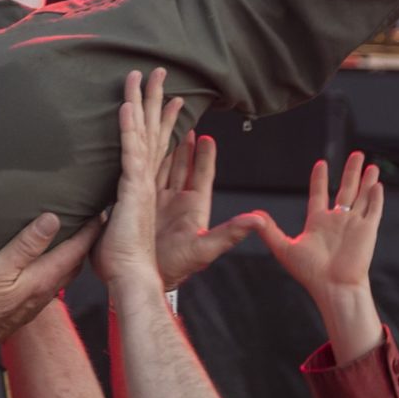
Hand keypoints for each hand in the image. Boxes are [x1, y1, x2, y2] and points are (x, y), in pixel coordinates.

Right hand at [0, 213, 100, 367]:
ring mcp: (37, 298)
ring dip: (72, 250)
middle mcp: (47, 289)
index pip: (77, 250)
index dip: (90, 229)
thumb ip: (25, 246)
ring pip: (64, 270)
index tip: (99, 208)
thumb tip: (52, 219)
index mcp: (43, 278)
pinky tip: (46, 254)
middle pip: (76, 261)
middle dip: (87, 239)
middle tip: (89, 216)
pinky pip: (51, 277)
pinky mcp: (26, 303)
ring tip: (71, 230)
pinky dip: (56, 261)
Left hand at [94, 68, 177, 288]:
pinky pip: (130, 151)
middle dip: (155, 99)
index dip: (156, 119)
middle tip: (158, 71)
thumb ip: (106, 211)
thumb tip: (92, 203)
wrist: (132, 278)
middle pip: (152, 130)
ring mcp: (141, 182)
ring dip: (140, 101)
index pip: (151, 144)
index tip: (161, 97)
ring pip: (142, 133)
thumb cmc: (122, 260)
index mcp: (142, 186)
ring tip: (140, 73)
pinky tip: (125, 105)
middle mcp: (146, 179)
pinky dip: (128, 128)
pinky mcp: (133, 189)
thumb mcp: (110, 229)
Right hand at [153, 130, 266, 290]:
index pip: (202, 174)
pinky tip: (140, 148)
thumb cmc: (178, 267)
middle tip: (185, 120)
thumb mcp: (206, 249)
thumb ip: (231, 233)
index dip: (205, 155)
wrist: (146, 277)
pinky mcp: (142, 205)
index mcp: (195, 206)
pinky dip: (143, 160)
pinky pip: (144, 176)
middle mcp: (178, 201)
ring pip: (163, 167)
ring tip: (165, 129)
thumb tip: (259, 220)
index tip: (207, 137)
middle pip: (182, 165)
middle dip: (184, 142)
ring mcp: (160, 202)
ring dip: (165, 148)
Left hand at [251, 151, 383, 302]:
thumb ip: (270, 231)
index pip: (320, 194)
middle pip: (346, 189)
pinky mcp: (367, 230)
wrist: (333, 287)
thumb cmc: (310, 273)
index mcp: (318, 222)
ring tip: (369, 163)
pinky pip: (373, 210)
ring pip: (362, 196)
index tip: (321, 164)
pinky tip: (377, 184)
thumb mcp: (284, 248)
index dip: (320, 179)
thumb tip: (252, 215)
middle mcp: (337, 220)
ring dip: (366, 180)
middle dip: (350, 171)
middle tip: (356, 154)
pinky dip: (375, 197)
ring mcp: (353, 224)